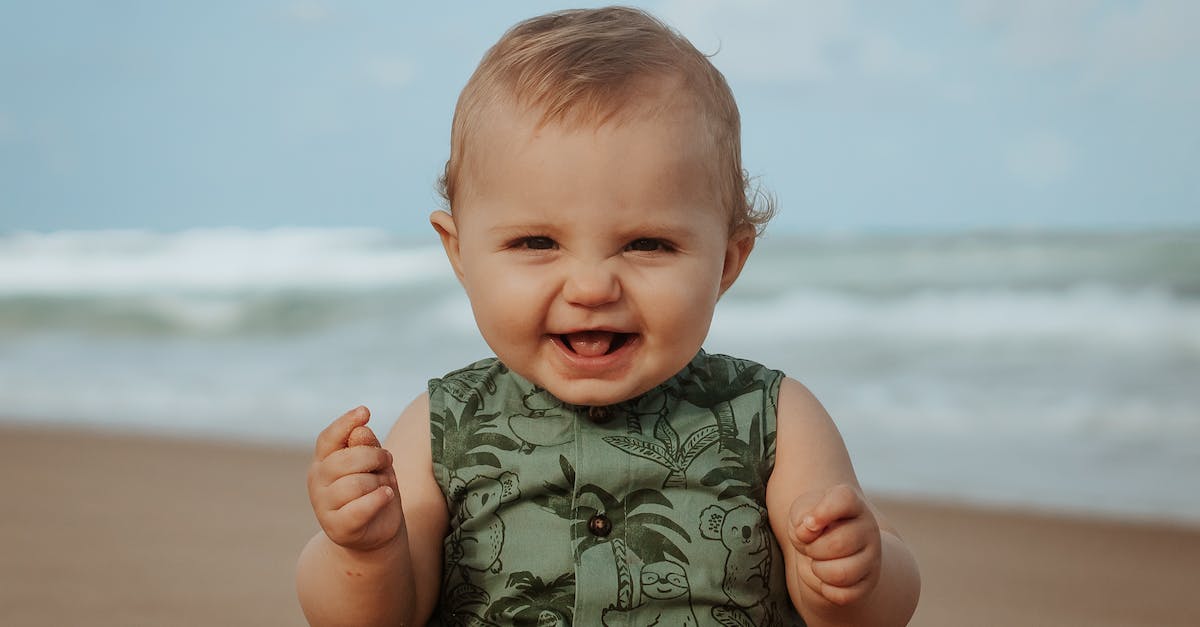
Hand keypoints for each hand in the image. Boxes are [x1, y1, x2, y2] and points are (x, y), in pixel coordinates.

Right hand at [307, 406, 402, 551]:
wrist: (376, 531)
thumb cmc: (374, 489)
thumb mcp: (375, 463)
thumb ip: (367, 446)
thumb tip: (360, 430)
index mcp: (323, 460)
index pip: (328, 438)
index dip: (345, 423)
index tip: (365, 412)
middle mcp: (317, 481)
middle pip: (347, 459)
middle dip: (376, 457)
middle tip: (386, 463)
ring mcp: (323, 505)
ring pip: (356, 484)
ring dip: (380, 482)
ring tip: (385, 487)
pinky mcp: (337, 527)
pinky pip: (361, 507)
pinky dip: (379, 499)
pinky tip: (387, 495)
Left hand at [789, 484, 881, 606]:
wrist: (828, 549)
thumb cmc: (813, 526)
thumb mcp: (801, 513)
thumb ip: (801, 515)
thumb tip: (808, 530)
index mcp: (852, 504)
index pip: (844, 499)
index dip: (823, 511)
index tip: (809, 523)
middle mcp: (868, 528)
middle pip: (838, 544)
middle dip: (813, 549)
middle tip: (810, 547)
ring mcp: (872, 557)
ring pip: (841, 574)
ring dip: (819, 570)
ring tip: (818, 562)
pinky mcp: (868, 583)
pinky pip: (843, 596)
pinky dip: (826, 590)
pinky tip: (826, 579)